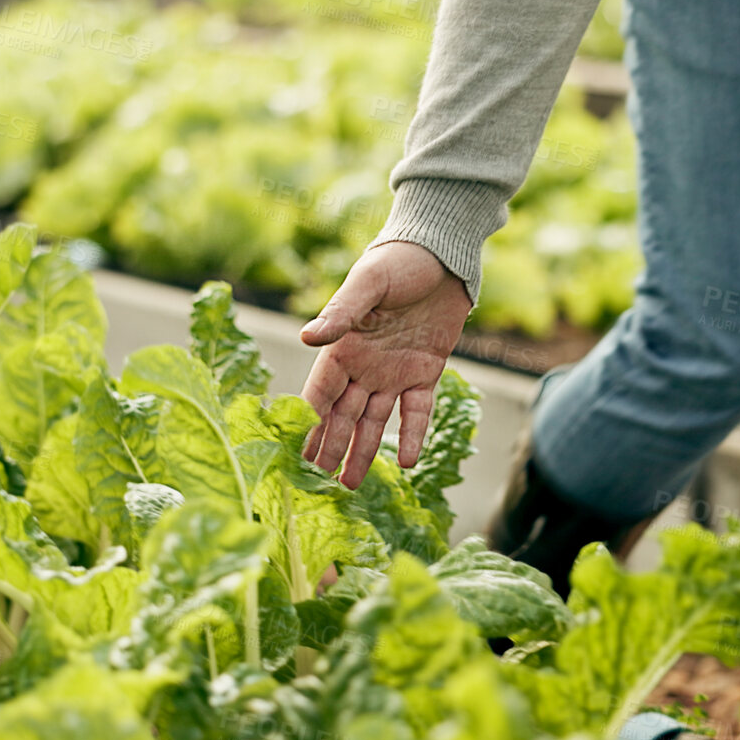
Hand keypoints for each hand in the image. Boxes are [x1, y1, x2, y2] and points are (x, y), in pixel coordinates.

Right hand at [298, 240, 471, 488]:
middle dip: (330, 446)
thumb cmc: (399, 260)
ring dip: (362, 450)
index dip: (309, 422)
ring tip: (349, 484)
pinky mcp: (426, 371)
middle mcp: (365, 365)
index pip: (321, 393)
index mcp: (344, 346)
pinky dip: (412, 435)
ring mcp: (395, 371)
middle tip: (318, 481)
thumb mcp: (368, 283)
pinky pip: (416, 410)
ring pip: (374, 420)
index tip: (296, 453)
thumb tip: (307, 338)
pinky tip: (406, 462)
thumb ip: (341, 312)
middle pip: (343, 414)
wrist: (443, 254)